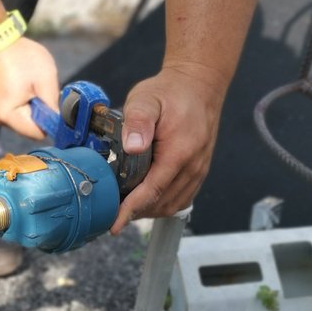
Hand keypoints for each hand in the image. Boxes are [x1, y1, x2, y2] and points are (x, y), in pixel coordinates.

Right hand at [0, 38, 58, 139]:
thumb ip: (53, 104)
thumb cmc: (20, 57)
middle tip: (38, 89)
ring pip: (19, 118)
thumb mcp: (45, 78)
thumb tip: (60, 121)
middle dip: (37, 112)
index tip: (52, 105)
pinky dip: (18, 100)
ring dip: (27, 105)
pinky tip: (18, 84)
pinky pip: (10, 109)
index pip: (36, 133)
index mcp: (7, 115)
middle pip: (27, 127)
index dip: (48, 122)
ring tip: (26, 84)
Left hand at [109, 62, 226, 234]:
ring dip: (149, 211)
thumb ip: (137, 121)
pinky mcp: (199, 170)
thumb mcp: (146, 99)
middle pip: (162, 203)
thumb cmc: (169, 92)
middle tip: (111, 212)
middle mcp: (193, 166)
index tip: (114, 225)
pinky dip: (162, 205)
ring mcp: (199, 170)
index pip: (152, 191)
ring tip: (125, 209)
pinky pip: (182, 198)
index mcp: (180, 152)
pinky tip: (145, 201)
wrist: (199, 85)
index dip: (131, 210)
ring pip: (173, 205)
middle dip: (136, 213)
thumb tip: (132, 147)